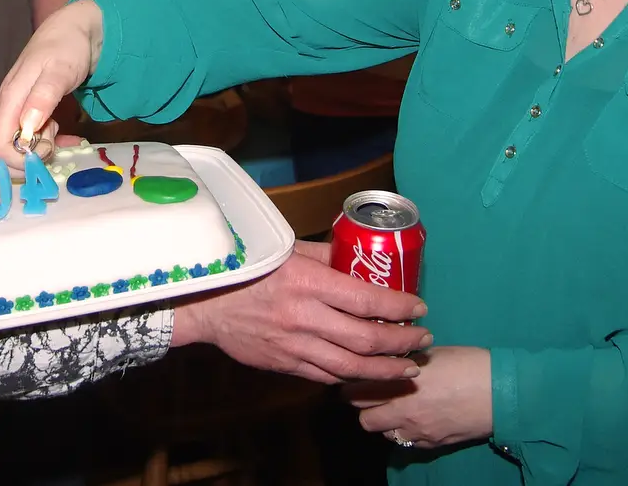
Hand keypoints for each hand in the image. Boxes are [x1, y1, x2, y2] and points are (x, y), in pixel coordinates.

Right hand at [0, 0, 104, 164]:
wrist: (74, 30)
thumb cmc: (67, 48)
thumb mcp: (60, 71)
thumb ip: (43, 98)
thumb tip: (25, 129)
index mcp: (9, 98)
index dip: (17, 160)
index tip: (43, 156)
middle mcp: (5, 106)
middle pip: (3, 148)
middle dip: (28, 155)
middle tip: (53, 141)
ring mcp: (13, 108)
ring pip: (16, 144)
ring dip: (38, 146)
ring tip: (57, 126)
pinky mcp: (23, 109)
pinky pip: (26, 135)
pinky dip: (42, 138)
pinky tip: (54, 124)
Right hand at [170, 240, 431, 383]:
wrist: (204, 301)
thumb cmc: (246, 266)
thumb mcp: (286, 249)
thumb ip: (325, 256)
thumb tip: (359, 258)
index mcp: (306, 282)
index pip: (366, 301)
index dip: (399, 307)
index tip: (420, 308)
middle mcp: (303, 317)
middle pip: (365, 339)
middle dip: (401, 342)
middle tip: (422, 339)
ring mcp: (293, 345)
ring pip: (350, 367)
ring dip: (385, 369)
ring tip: (408, 367)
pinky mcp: (283, 364)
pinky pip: (325, 376)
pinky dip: (352, 378)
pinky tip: (369, 375)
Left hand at [344, 346, 492, 448]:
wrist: (500, 393)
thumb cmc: (467, 364)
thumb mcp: (431, 353)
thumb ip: (404, 360)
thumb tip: (389, 356)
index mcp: (398, 384)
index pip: (354, 391)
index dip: (350, 384)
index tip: (353, 376)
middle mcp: (402, 411)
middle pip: (363, 417)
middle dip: (362, 405)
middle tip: (368, 393)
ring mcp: (417, 431)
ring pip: (383, 433)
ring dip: (383, 420)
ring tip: (393, 405)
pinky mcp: (431, 444)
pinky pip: (405, 442)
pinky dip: (403, 431)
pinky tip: (414, 417)